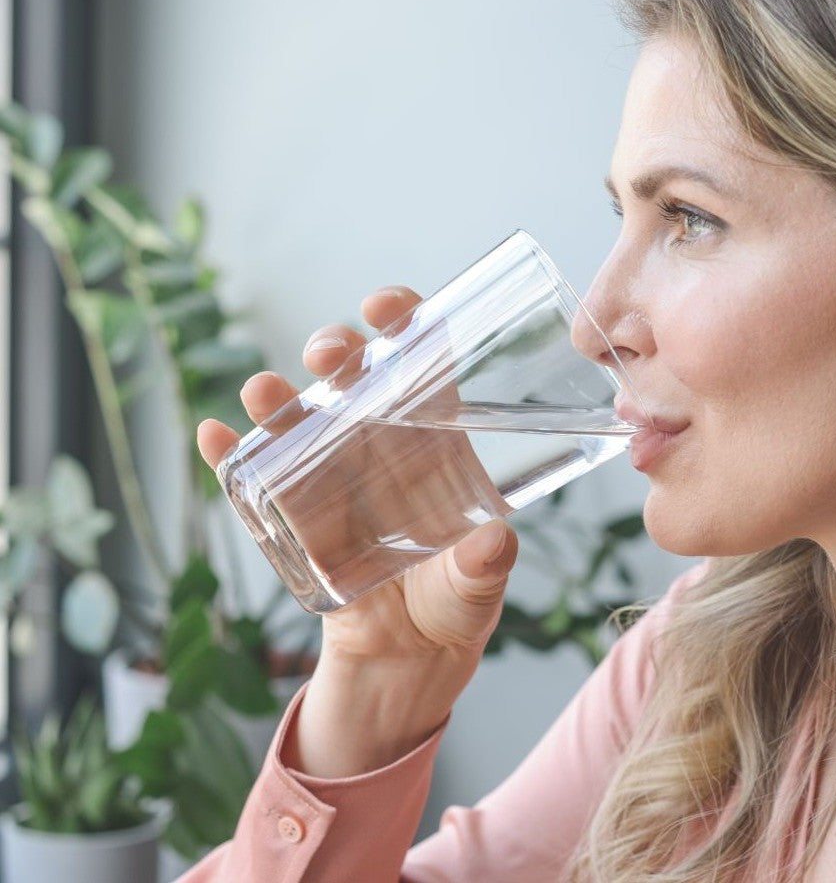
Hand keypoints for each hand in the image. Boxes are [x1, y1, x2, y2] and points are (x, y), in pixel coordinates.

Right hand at [197, 285, 518, 664]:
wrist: (409, 655)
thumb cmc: (456, 600)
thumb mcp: (478, 584)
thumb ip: (486, 566)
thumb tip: (495, 543)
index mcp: (435, 440)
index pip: (420, 363)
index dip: (404, 323)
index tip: (387, 306)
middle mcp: (379, 444)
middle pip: (352, 378)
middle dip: (334, 351)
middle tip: (330, 353)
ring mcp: (329, 475)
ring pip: (297, 418)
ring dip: (277, 397)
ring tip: (265, 391)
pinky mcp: (290, 515)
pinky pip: (252, 477)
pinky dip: (228, 456)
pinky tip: (213, 436)